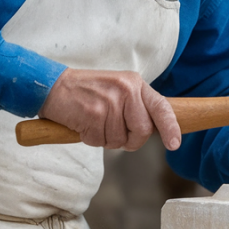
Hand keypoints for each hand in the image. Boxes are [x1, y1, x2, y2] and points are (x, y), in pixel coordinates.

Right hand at [39, 68, 180, 150]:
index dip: (170, 128)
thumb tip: (151, 130)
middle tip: (114, 132)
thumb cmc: (87, 91)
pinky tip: (84, 124)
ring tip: (94, 122)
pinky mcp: (93, 115)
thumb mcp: (117, 88)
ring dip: (106, 139)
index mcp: (135, 84)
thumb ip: (136, 106)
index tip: (174, 144)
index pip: (161, 107)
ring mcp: (110, 103)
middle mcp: (126, 91)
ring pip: (120, 140)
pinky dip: (91, 139)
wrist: (54, 86)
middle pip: (142, 131)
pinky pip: (100, 142)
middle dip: (130, 140)